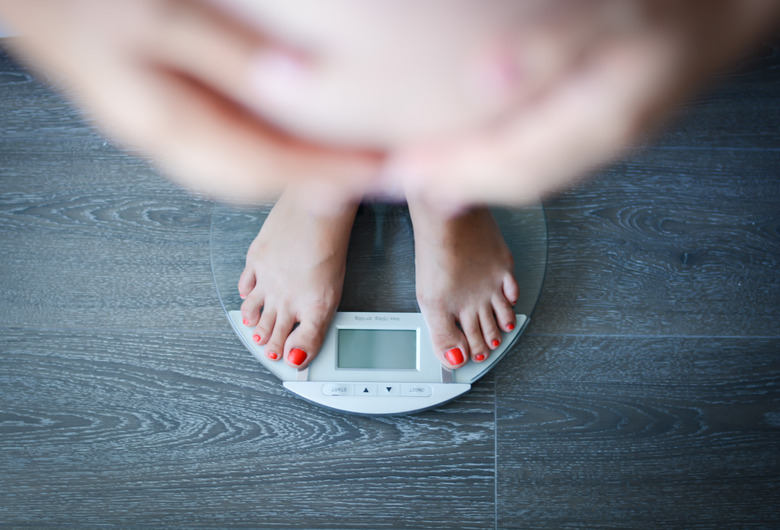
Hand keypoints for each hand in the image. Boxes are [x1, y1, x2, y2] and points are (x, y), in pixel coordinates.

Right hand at [0, 0, 380, 202]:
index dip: (325, 172)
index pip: (266, 164)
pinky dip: (271, 155)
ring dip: (298, 171)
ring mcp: (168, 138)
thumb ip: (229, 57)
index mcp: (169, 125)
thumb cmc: (93, 5)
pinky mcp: (171, 124)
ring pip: (247, 171)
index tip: (373, 171)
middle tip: (370, 172)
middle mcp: (171, 143)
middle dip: (318, 180)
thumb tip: (296, 82)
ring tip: (344, 163)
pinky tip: (293, 142)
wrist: (40, 2)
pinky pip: (231, 152)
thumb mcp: (165, 20)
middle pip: (260, 179)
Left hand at [382, 0, 779, 209]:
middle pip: (513, 177)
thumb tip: (487, 79)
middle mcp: (601, 137)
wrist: (734, 5)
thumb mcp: (624, 13)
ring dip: (474, 172)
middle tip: (396, 178)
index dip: (450, 172)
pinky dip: (503, 155)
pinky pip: (542, 151)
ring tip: (427, 170)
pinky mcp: (604, 118)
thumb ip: (554, 48)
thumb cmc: (685, 3)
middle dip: (454, 180)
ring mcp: (604, 132)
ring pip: (527, 168)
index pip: (509, 165)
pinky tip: (482, 146)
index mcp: (602, 120)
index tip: (397, 173)